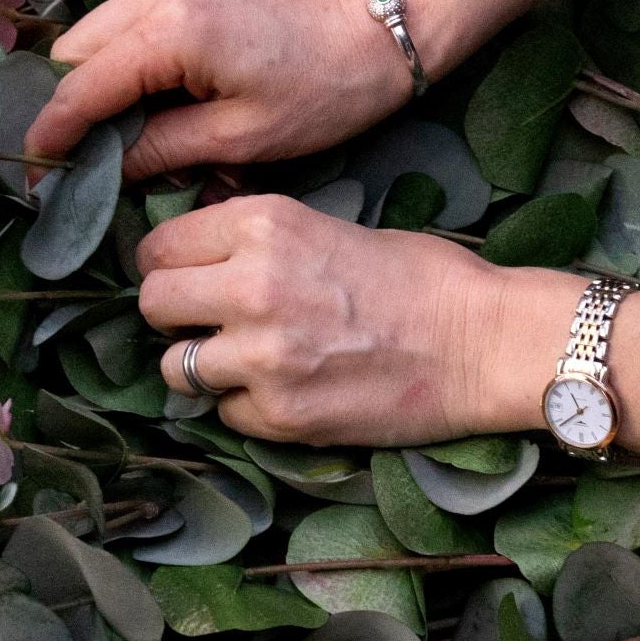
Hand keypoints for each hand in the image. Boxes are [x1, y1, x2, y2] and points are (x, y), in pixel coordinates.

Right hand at [24, 0, 424, 180]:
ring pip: (98, 33)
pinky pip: (128, 20)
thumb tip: (106, 169)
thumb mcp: (244, 138)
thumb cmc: (326, 88)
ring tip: (129, 135)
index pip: (84, 85)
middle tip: (88, 161)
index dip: (55, 132)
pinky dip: (127, 60)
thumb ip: (163, 151)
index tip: (35, 174)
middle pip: (78, 52)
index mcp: (174, 27)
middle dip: (77, 106)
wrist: (379, 26)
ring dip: (101, 83)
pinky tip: (155, 98)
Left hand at [136, 193, 554, 445]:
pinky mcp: (282, 415)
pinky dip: (246, 406)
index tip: (188, 276)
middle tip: (208, 321)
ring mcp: (263, 357)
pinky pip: (224, 413)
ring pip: (173, 368)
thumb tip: (195, 262)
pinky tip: (289, 390)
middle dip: (174, 314)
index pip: (159, 247)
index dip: (170, 263)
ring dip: (202, 366)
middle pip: (152, 304)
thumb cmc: (422, 277)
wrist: (487, 342)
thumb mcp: (327, 225)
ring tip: (247, 360)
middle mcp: (251, 286)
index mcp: (262, 225)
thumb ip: (256, 243)